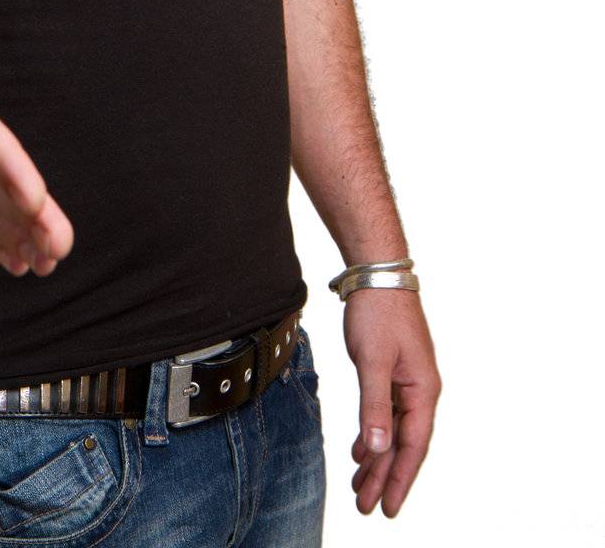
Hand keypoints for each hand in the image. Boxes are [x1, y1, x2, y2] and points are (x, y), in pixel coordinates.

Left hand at [343, 286, 442, 517]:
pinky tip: (361, 450)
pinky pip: (385, 413)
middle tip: (366, 507)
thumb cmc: (378, 313)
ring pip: (392, 430)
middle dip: (384, 476)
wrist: (376, 274)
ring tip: (359, 487)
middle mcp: (420, 390)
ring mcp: (407, 381)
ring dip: (377, 458)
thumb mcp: (373, 361)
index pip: (413, 446)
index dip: (400, 479)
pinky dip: (373, 433)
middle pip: (402, 443)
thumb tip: (379, 448)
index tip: (388, 509)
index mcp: (423, 391)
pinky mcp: (393, 372)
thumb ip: (375, 406)